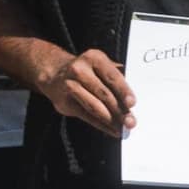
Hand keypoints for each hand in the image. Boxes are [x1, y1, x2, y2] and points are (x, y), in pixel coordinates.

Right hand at [20, 42, 134, 133]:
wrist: (55, 73)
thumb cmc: (88, 71)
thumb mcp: (101, 66)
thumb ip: (117, 78)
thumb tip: (133, 100)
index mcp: (94, 58)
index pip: (112, 76)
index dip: (123, 90)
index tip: (132, 103)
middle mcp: (80, 70)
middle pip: (104, 93)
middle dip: (119, 110)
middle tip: (131, 122)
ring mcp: (70, 85)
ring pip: (94, 106)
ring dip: (111, 120)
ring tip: (123, 128)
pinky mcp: (64, 102)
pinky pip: (86, 115)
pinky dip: (101, 125)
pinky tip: (112, 130)